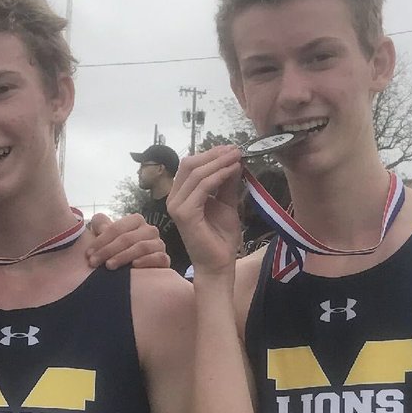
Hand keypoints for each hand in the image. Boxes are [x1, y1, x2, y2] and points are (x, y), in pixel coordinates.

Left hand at [87, 213, 170, 269]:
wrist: (136, 270)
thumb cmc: (118, 250)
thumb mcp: (107, 237)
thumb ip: (101, 226)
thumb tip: (98, 219)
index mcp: (136, 221)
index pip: (116, 228)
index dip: (100, 241)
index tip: (88, 254)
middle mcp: (150, 230)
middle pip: (127, 238)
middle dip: (108, 251)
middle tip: (94, 262)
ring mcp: (159, 244)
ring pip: (141, 247)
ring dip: (123, 257)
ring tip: (109, 266)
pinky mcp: (165, 258)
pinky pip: (159, 258)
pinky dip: (146, 261)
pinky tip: (134, 266)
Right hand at [166, 145, 244, 276]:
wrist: (219, 263)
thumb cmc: (221, 237)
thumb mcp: (226, 203)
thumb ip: (226, 183)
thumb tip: (233, 160)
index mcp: (181, 195)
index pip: (190, 166)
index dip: (211, 154)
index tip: (232, 149)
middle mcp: (174, 199)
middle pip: (189, 164)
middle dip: (214, 155)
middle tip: (236, 150)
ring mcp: (177, 206)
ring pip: (195, 173)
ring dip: (219, 162)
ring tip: (237, 157)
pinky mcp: (184, 214)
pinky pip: (202, 187)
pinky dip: (219, 176)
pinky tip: (233, 171)